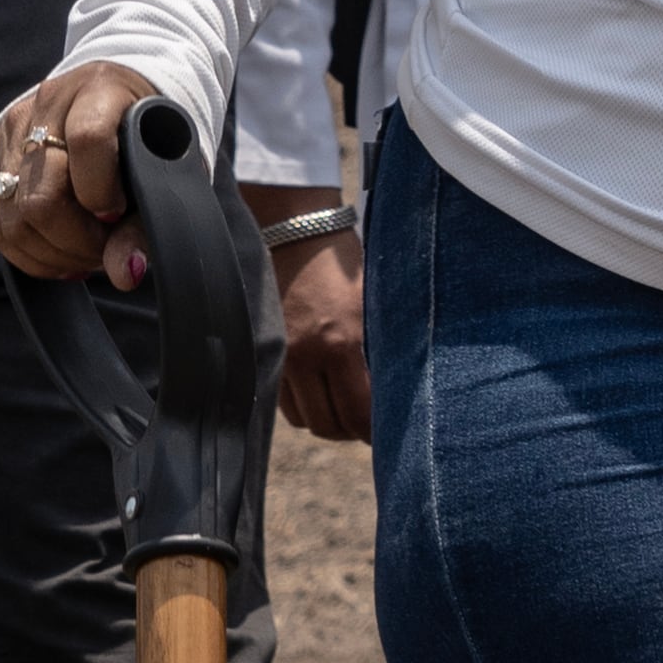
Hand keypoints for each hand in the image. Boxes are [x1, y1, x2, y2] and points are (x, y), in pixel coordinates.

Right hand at [0, 59, 165, 284]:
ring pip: (13, 219)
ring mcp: (13, 130)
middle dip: (76, 241)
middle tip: (105, 249)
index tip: (118, 214)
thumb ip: (145, 223)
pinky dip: (32, 254)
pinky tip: (62, 252)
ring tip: (87, 253)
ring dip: (53, 255)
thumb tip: (126, 273)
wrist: (114, 97)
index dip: (102, 190)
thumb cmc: (144, 136)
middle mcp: (49, 103)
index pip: (89, 139)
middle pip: (42, 195)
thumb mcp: (161, 169)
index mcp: (101, 88)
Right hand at [272, 228, 372, 441]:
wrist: (297, 231)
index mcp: (341, 343)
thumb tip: (395, 391)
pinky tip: (319, 392)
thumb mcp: (374, 300)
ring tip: (343, 408)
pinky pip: (282, 401)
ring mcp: (282, 356)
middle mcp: (307, 356)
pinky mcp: (267, 352)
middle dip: (350, 432)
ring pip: (303, 418)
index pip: (359, 414)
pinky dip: (302, 405)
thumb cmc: (345, 262)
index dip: (374, 432)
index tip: (386, 431)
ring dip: (325, 420)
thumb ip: (381, 347)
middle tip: (366, 424)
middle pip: (328, 425)